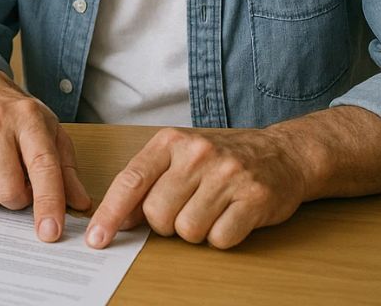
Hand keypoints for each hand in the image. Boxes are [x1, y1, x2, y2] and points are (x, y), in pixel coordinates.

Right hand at [0, 60, 91, 241]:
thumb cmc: (16, 116)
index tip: (50, 232)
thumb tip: (81, 204)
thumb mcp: (48, 132)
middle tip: (18, 182)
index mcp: (27, 116)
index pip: (42, 166)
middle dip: (17, 199)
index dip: (48, 202)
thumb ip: (66, 170)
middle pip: (7, 191)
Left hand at [86, 127, 308, 249]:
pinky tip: (231, 216)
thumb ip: (147, 184)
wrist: (283, 153)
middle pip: (157, 214)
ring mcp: (227, 175)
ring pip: (187, 230)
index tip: (97, 238)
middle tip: (186, 208)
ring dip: (196, 231)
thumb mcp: (180, 158)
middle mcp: (197, 154)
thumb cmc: (222, 159)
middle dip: (166, 223)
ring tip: (212, 209)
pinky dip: (222, 237)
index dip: (110, 213)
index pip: (131, 181)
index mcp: (171, 141)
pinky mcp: (254, 198)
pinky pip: (220, 239)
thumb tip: (117, 219)